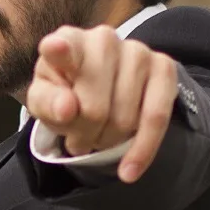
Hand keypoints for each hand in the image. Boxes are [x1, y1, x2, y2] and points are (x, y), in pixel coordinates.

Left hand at [26, 24, 179, 182]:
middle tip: (79, 138)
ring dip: (108, 141)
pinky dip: (143, 150)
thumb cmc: (67, 94)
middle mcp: (103, 39)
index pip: (61, 48)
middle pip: (94, 108)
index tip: (54, 49)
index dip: (58, 51)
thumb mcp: (45, 102)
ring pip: (125, 118)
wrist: (101, 90)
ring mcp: (137, 50)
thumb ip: (48, 104)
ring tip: (98, 135)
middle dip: (85, 135)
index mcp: (66, 42)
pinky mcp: (164, 67)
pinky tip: (129, 170)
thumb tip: (68, 108)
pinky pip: (157, 118)